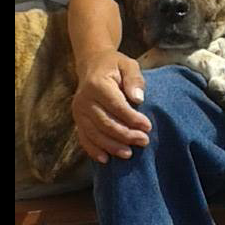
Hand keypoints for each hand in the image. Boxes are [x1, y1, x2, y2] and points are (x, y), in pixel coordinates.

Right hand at [72, 49, 151, 163]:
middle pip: (105, 123)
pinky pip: (84, 138)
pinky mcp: (77, 120)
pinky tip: (106, 159)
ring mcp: (78, 111)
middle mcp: (84, 99)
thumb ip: (134, 79)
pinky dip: (93, 150)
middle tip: (144, 141)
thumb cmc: (115, 66)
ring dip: (112, 146)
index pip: (116, 106)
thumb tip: (138, 98)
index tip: (148, 126)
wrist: (92, 65)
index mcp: (97, 84)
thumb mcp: (128, 65)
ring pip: (94, 133)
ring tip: (129, 153)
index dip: (132, 118)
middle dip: (125, 135)